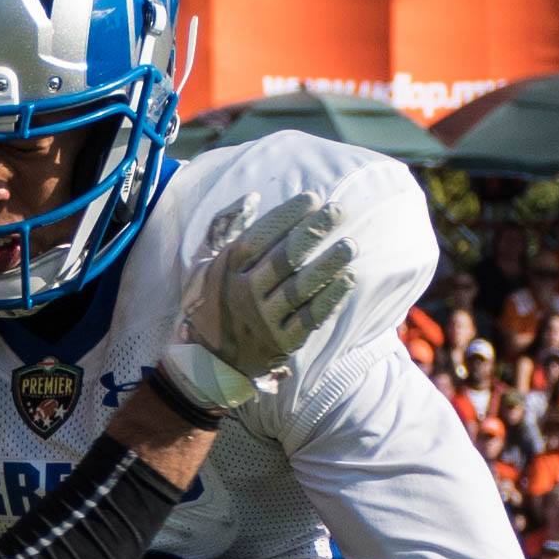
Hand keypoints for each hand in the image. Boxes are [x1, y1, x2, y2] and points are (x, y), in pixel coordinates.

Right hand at [160, 191, 356, 410]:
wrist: (210, 361)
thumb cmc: (216, 303)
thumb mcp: (208, 266)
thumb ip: (230, 231)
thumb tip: (253, 197)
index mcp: (227, 270)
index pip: (259, 237)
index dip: (287, 216)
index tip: (312, 198)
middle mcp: (244, 293)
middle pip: (283, 258)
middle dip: (312, 231)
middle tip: (337, 210)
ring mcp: (264, 319)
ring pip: (301, 287)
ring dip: (328, 264)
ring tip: (349, 244)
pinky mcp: (282, 342)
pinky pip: (311, 317)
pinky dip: (331, 297)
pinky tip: (347, 278)